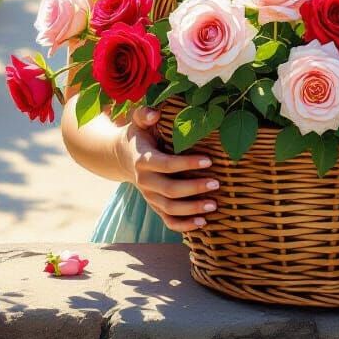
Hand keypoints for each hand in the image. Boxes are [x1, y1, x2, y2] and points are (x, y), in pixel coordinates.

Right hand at [119, 107, 219, 233]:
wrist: (122, 157)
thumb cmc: (139, 135)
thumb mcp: (138, 121)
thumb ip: (144, 114)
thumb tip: (155, 113)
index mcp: (143, 159)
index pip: (166, 164)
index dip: (186, 164)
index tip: (208, 160)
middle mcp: (144, 181)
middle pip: (169, 190)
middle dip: (194, 188)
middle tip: (216, 184)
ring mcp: (149, 196)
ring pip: (170, 208)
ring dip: (192, 209)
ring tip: (214, 205)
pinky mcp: (154, 205)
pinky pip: (167, 220)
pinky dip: (184, 226)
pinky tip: (202, 223)